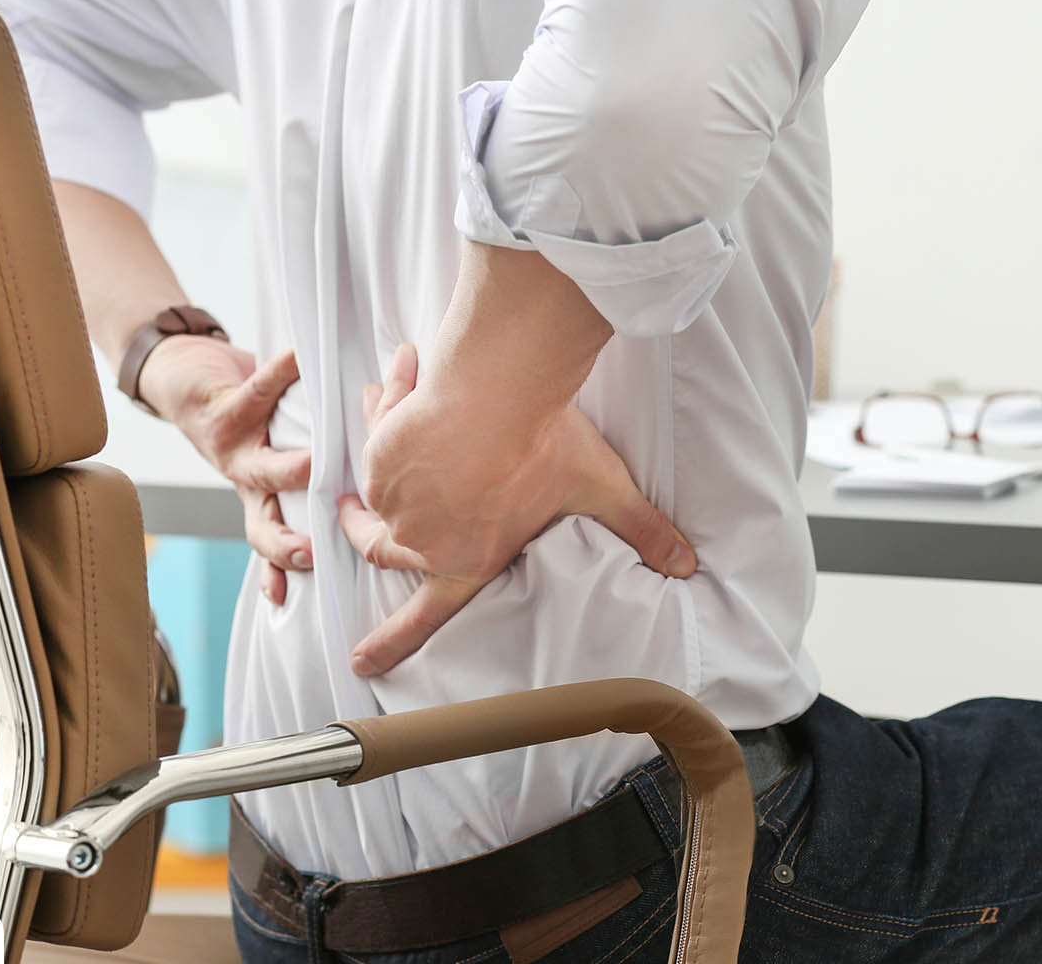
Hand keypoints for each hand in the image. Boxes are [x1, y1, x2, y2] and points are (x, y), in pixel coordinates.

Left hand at [139, 336, 312, 603]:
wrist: (176, 374)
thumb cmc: (239, 414)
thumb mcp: (267, 448)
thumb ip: (310, 464)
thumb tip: (382, 468)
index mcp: (257, 496)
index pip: (272, 544)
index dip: (284, 570)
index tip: (317, 580)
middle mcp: (243, 482)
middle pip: (262, 526)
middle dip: (286, 545)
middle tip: (313, 554)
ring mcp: (231, 450)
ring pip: (261, 470)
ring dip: (292, 470)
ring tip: (319, 464)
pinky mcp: (222, 410)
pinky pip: (258, 392)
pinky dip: (284, 372)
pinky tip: (303, 356)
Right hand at [338, 343, 696, 675]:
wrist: (499, 392)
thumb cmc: (546, 445)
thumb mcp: (601, 492)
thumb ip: (641, 531)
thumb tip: (687, 566)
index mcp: (466, 561)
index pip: (424, 617)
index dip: (390, 642)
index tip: (361, 662)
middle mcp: (422, 537)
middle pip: (379, 549)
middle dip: (362, 533)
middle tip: (354, 518)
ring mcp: (395, 496)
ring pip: (375, 485)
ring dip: (386, 456)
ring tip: (394, 417)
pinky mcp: (380, 452)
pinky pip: (377, 431)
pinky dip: (389, 408)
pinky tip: (405, 380)